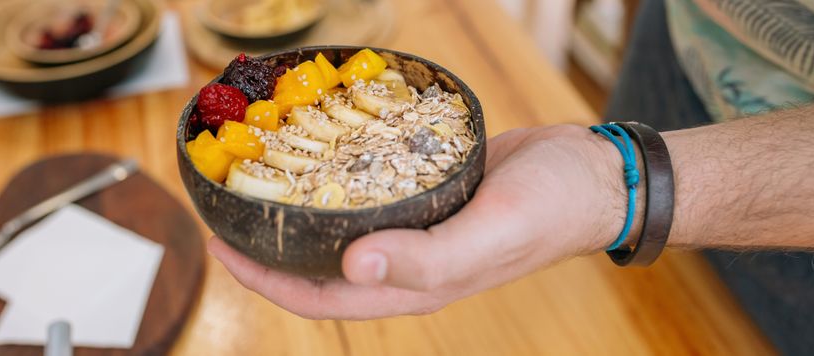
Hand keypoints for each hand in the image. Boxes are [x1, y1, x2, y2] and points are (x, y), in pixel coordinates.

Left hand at [208, 125, 629, 319]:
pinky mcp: (426, 191)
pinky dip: (338, 175)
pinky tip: (319, 148)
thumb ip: (425, 260)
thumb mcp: (489, 236)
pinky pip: (369, 188)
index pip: (322, 297)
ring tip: (264, 177)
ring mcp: (416, 225)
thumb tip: (352, 267)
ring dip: (301, 208)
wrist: (591, 174)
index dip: (267, 281)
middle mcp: (407, 259)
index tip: (222, 247)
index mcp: (414, 284)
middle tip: (231, 205)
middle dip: (271, 244)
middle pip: (321, 263)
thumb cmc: (548, 211)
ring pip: (342, 224)